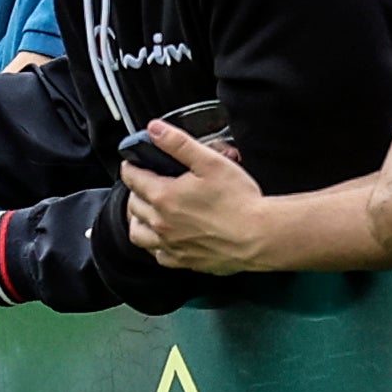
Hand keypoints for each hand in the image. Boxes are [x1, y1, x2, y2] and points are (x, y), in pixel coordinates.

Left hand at [120, 118, 275, 273]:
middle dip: (135, 191)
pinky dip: (156, 245)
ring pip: (138, 234)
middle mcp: (162, 224)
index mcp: (163, 196)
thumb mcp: (210, 162)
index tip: (132, 163)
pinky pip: (159, 255)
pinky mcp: (186, 261)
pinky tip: (165, 237)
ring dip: (138, 220)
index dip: (130, 167)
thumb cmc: (239, 201)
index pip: (132, 178)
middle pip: (132, 205)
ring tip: (147, 211)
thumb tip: (155, 129)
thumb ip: (178, 143)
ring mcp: (172, 245)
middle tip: (144, 183)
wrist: (260, 237)